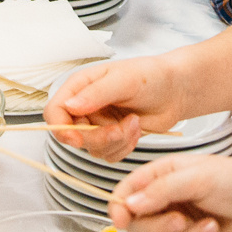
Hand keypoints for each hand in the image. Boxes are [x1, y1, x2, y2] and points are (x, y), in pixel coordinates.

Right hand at [45, 55, 186, 160]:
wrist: (176, 90)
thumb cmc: (151, 76)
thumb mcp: (124, 80)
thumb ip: (96, 93)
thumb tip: (70, 106)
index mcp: (80, 87)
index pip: (55, 112)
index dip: (61, 128)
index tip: (77, 139)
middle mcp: (85, 107)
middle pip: (74, 136)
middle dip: (100, 137)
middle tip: (121, 128)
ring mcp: (98, 124)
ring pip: (93, 148)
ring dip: (116, 141)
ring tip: (134, 122)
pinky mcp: (112, 138)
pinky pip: (109, 155)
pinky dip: (124, 147)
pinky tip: (136, 129)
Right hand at [110, 153, 231, 231]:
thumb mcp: (200, 176)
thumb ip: (161, 189)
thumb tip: (128, 204)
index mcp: (163, 177)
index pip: (126, 193)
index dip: (119, 207)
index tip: (122, 220)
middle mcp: (167, 203)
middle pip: (139, 226)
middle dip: (161, 227)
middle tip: (183, 220)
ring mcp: (181, 229)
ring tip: (214, 228)